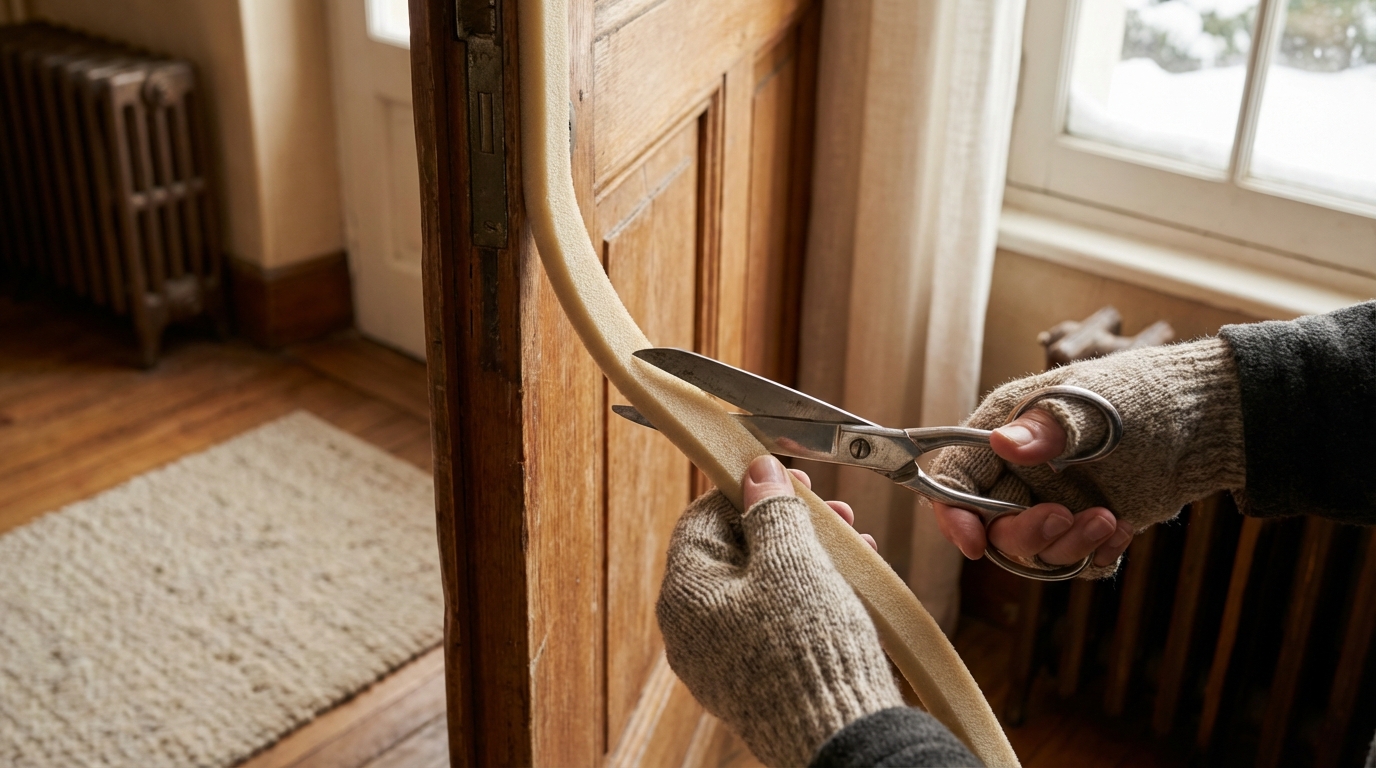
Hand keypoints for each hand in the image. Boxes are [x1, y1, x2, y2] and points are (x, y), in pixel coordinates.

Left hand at [657, 456, 905, 765]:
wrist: (838, 735)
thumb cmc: (807, 647)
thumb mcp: (792, 561)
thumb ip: (772, 510)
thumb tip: (757, 470)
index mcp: (684, 594)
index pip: (702, 518)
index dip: (748, 489)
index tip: (792, 479)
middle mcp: (691, 630)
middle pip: (734, 552)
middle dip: (788, 524)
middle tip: (835, 512)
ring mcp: (721, 660)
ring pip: (760, 586)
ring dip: (806, 556)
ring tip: (855, 545)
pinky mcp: (754, 680)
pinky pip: (773, 621)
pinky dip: (807, 596)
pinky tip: (850, 582)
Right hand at [931, 409, 1132, 570]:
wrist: (1206, 422)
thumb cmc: (1143, 396)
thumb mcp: (1096, 407)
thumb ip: (1049, 427)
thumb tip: (1002, 443)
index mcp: (1003, 431)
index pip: (956, 478)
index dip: (953, 513)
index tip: (973, 543)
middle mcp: (1017, 472)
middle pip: (991, 526)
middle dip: (1026, 533)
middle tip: (1066, 517)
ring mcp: (1049, 501)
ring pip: (1032, 551)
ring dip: (1067, 546)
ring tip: (1110, 520)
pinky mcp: (1081, 526)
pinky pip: (1072, 562)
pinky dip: (1096, 556)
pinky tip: (1124, 529)